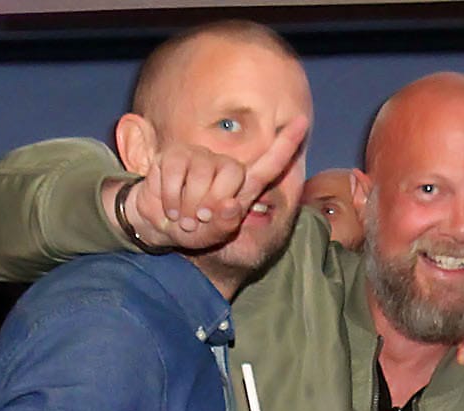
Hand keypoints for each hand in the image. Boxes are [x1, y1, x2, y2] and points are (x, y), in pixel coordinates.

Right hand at [118, 117, 308, 249]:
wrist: (160, 225)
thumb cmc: (193, 229)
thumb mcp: (213, 236)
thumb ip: (225, 225)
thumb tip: (229, 205)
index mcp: (242, 186)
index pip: (269, 164)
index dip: (286, 143)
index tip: (303, 121)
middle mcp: (224, 166)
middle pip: (233, 174)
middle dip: (214, 203)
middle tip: (200, 220)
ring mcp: (200, 157)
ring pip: (202, 176)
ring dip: (189, 206)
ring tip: (184, 217)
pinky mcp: (175, 155)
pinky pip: (176, 174)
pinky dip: (171, 198)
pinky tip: (170, 208)